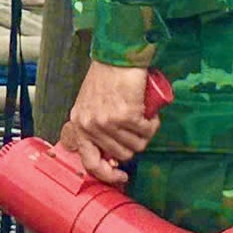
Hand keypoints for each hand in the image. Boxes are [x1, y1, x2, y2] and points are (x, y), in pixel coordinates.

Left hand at [59, 61, 163, 186]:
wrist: (116, 55)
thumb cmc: (105, 77)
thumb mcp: (89, 105)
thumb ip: (94, 127)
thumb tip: (110, 157)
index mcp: (79, 124)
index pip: (90, 163)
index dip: (107, 175)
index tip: (122, 177)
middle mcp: (91, 126)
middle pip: (121, 155)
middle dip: (133, 145)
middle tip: (137, 128)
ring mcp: (108, 122)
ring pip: (136, 145)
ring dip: (145, 135)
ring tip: (143, 119)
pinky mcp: (126, 115)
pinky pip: (147, 132)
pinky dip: (153, 125)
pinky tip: (151, 116)